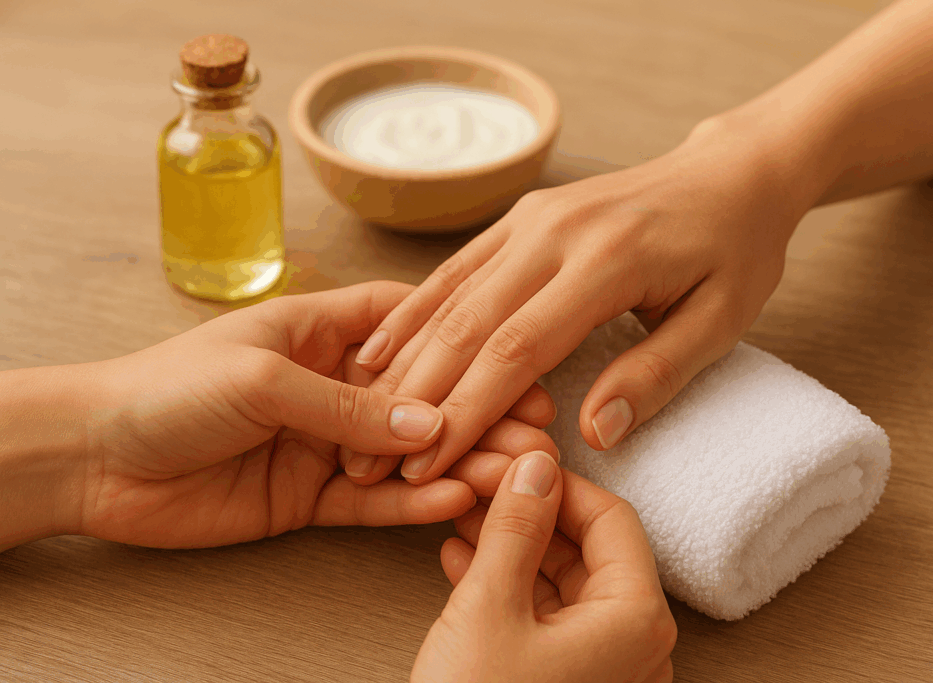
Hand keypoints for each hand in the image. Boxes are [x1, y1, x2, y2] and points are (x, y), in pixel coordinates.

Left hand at [64, 281, 549, 547]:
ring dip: (458, 461)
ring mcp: (326, 443)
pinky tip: (453, 502)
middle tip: (534, 423)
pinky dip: (412, 505)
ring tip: (511, 471)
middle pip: (422, 395)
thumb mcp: (263, 378)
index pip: (409, 326)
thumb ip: (346, 406)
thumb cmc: (167, 388)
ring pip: (407, 453)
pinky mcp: (311, 496)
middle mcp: (332, 386)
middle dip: (476, 407)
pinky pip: (373, 501)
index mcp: (321, 332)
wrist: (94, 456)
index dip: (462, 340)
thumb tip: (429, 424)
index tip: (516, 354)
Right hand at [353, 127, 803, 483]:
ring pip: (450, 295)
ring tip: (359, 413)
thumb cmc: (735, 250)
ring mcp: (532, 218)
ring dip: (402, 357)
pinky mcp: (522, 216)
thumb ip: (655, 375)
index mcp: (605, 263)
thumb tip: (592, 434)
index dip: (466, 413)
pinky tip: (380, 345)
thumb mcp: (722, 320)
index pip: (517, 349)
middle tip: (368, 457)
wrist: (730, 171)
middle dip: (415, 397)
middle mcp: (554, 233)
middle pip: (467, 324)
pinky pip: (458, 267)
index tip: (427, 466)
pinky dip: (415, 309)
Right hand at [412, 450, 676, 681]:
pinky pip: (544, 621)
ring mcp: (602, 670)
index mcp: (635, 620)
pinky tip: (462, 561)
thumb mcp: (489, 608)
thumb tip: (535, 467)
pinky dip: (506, 587)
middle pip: (587, 550)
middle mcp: (633, 645)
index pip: (611, 518)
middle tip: (481, 486)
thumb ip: (516, 527)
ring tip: (463, 518)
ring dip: (511, 547)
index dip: (558, 483)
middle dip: (528, 514)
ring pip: (560, 584)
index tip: (514, 465)